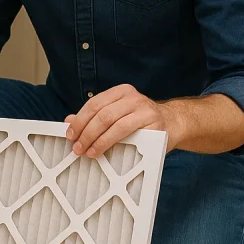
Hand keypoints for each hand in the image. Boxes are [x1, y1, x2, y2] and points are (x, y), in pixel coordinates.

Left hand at [64, 84, 182, 157]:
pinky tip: (106, 152)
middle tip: (77, 147)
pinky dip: (115, 144)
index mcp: (121, 92)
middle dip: (86, 132)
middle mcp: (133, 97)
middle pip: (103, 114)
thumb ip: (96, 117)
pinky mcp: (155, 125)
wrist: (174, 124)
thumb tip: (69, 121)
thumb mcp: (118, 115)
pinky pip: (131, 135)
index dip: (80, 120)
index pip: (94, 104)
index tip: (70, 134)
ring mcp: (145, 110)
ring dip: (98, 140)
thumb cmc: (141, 122)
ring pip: (115, 124)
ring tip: (89, 152)